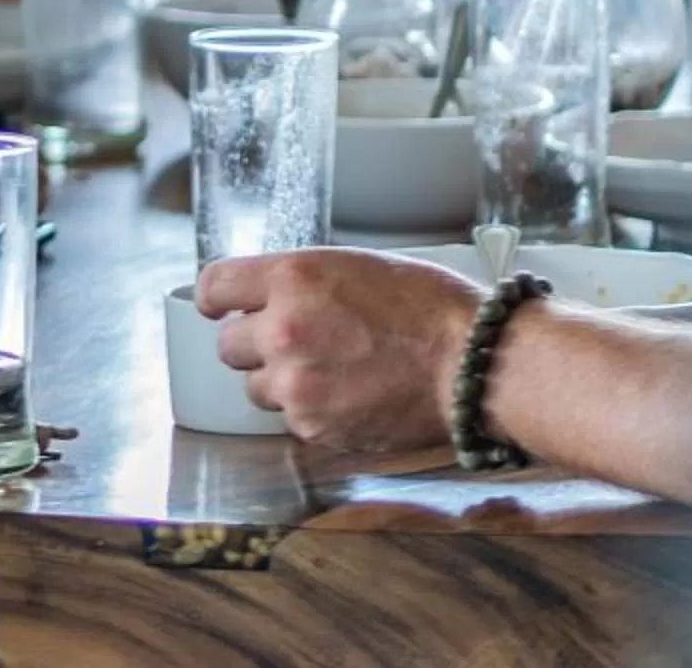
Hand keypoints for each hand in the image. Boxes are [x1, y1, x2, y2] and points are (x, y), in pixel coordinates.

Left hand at [197, 249, 474, 451]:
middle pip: (228, 343)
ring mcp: (296, 383)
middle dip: (255, 343)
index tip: (221, 306)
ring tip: (331, 373)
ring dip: (281, 381)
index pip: (214, 286)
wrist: (477, 367)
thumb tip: (265, 293)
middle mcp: (283, 330)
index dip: (218, 298)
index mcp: (292, 279)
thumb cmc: (431, 310)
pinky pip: (291, 418)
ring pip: (256, 386)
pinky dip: (312, 412)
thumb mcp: (356, 266)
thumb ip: (301, 282)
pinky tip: (350, 397)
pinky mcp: (314, 426)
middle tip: (295, 343)